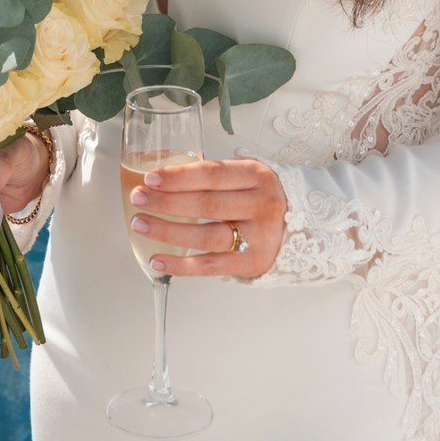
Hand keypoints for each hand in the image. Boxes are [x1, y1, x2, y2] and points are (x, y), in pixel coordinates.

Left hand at [131, 157, 285, 279]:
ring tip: (140, 224)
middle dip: (166, 202)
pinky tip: (157, 259)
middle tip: (138, 198)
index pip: (212, 174)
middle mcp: (261, 205)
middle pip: (206, 204)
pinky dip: (180, 265)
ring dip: (168, 231)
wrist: (301, 228)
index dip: (179, 176)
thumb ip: (214, 175)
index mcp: (257, 176)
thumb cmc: (260, 197)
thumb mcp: (247, 176)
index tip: (151, 178)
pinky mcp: (251, 263)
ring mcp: (258, 237)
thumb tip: (163, 178)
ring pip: (205, 236)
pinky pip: (209, 266)